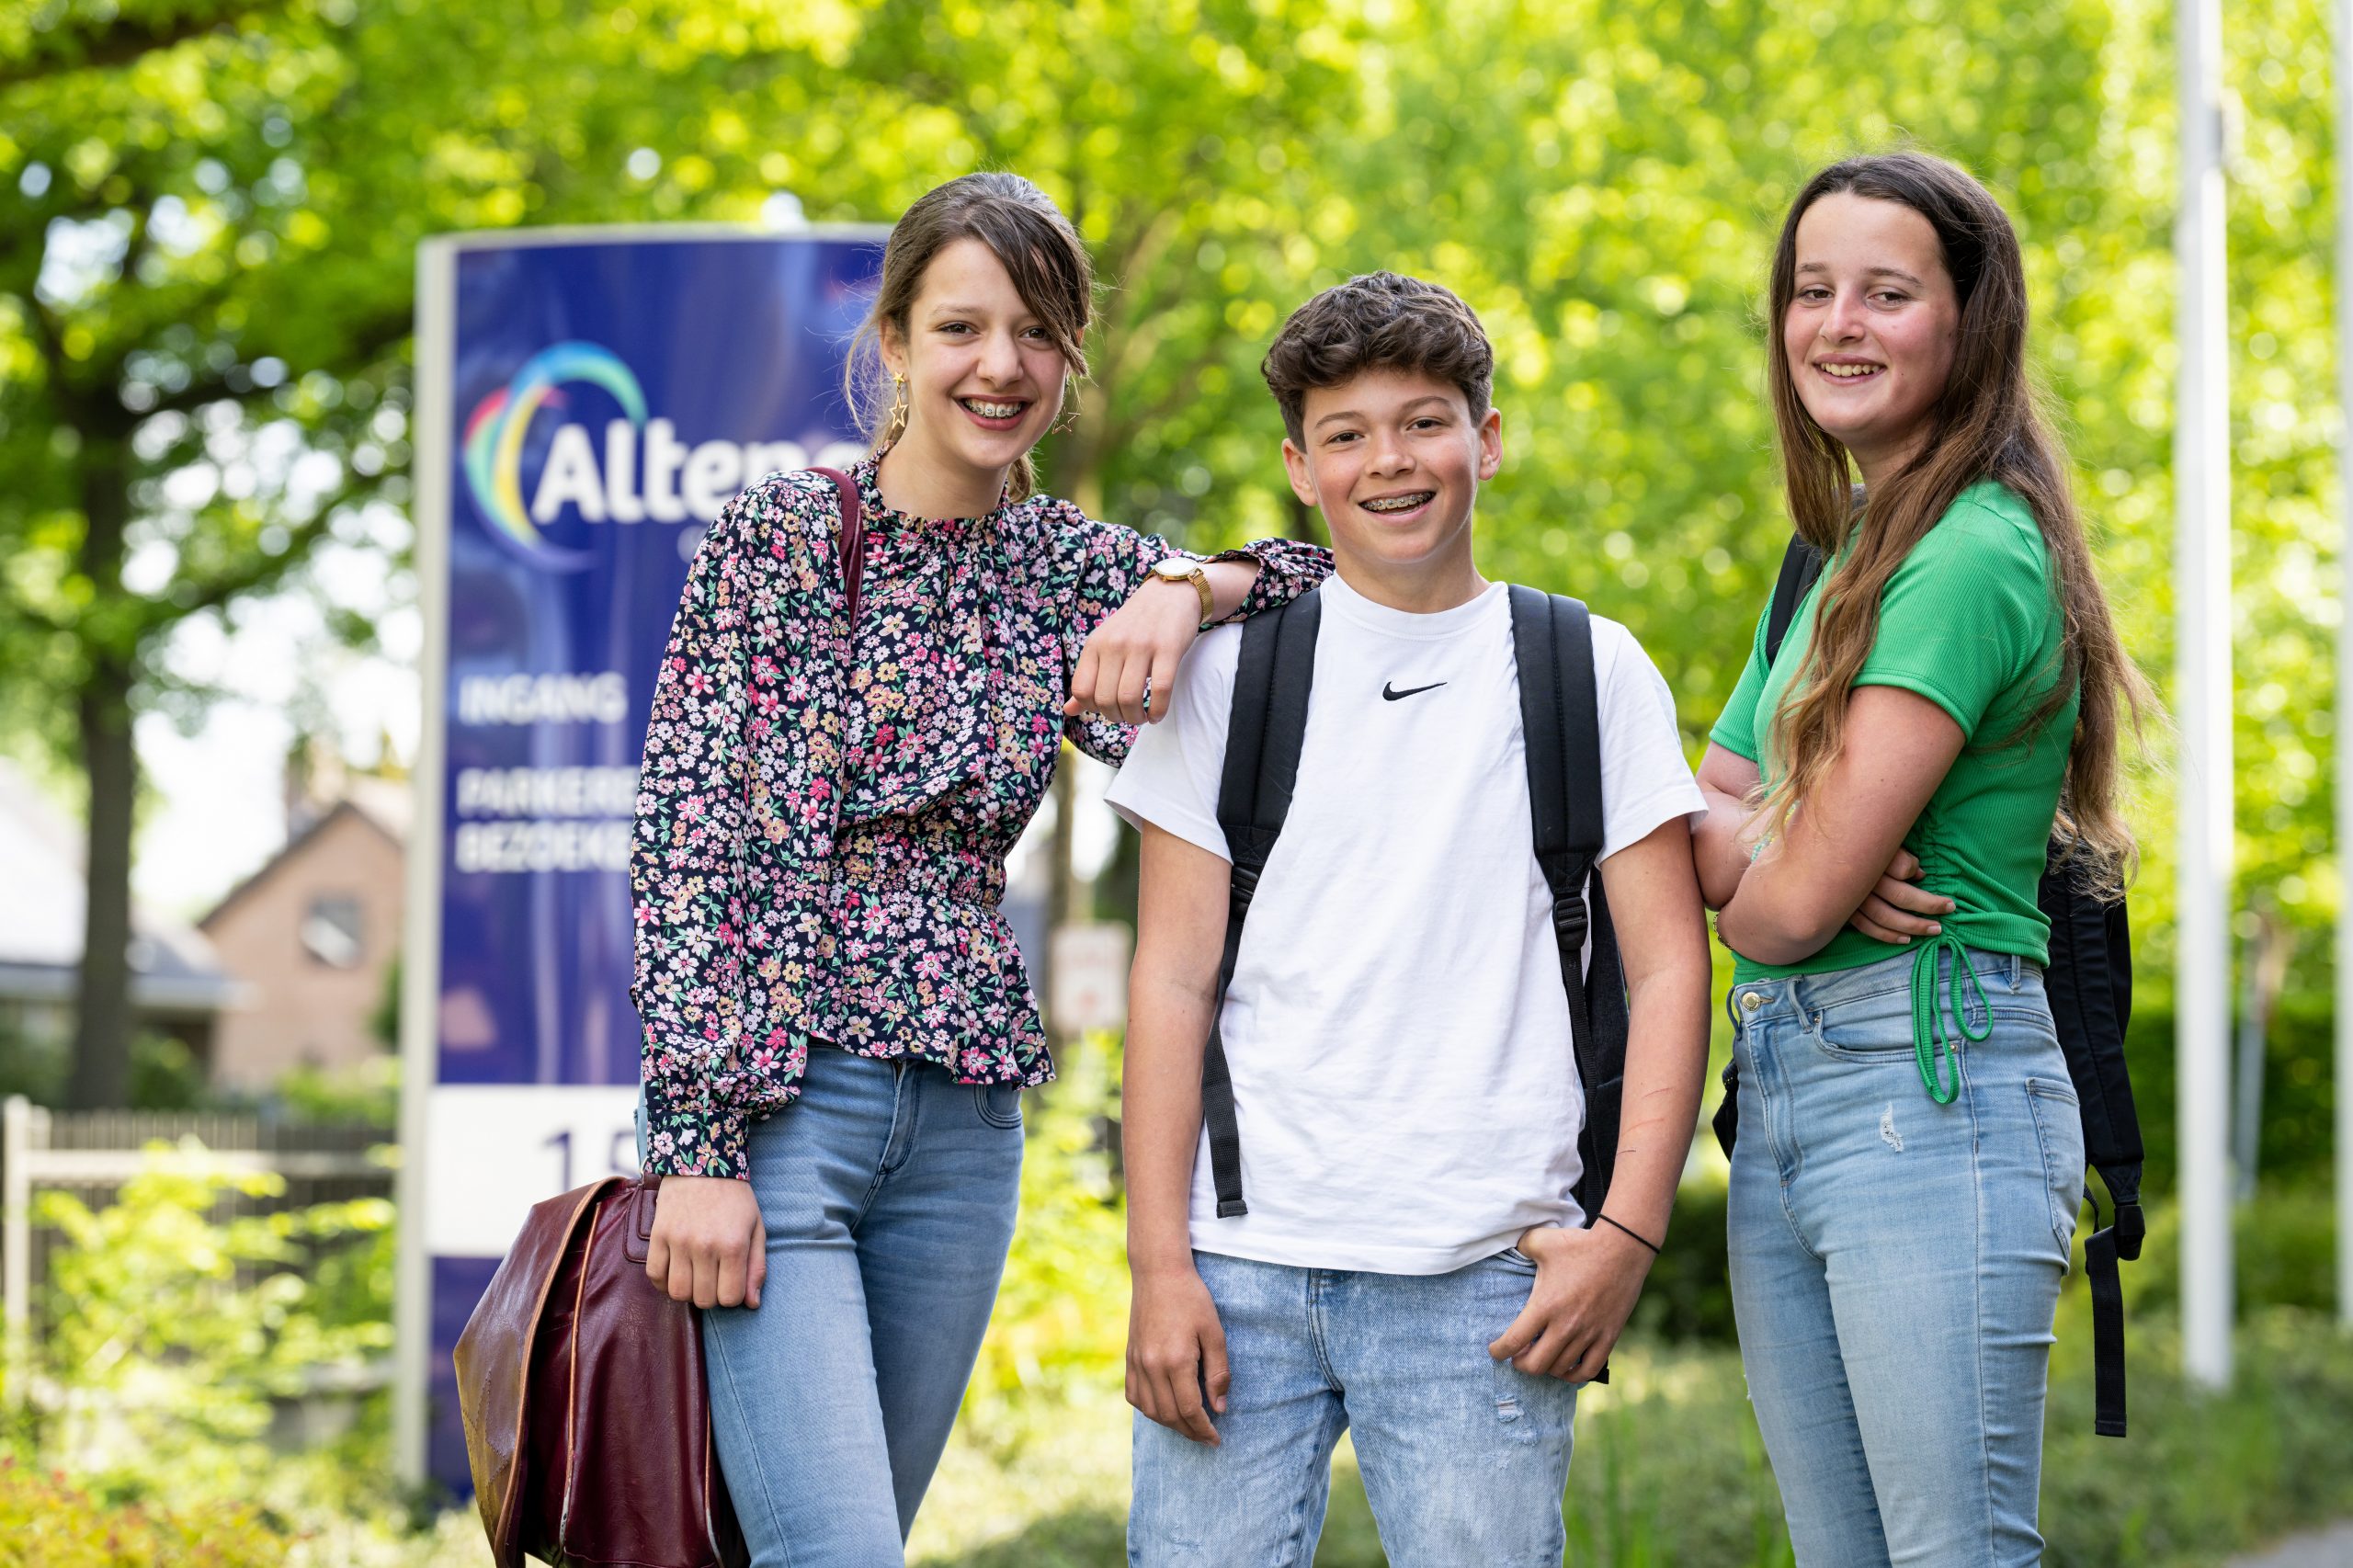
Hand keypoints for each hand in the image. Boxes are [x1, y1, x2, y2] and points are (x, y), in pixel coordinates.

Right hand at [644, 1175, 765, 1308]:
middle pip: (704, 1299)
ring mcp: (679, 1241)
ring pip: (678, 1292)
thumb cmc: (735, 1199)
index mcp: (733, 1245)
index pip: (730, 1298)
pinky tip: (675, 1271)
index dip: (732, 1296)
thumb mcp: (756, 1228)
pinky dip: (664, 1281)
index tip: (731, 1282)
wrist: (702, 1164)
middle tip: (713, 1278)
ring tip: (695, 1276)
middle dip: (711, 1295)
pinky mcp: (658, 1235)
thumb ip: (757, 1267)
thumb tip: (752, 1304)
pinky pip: (655, 1275)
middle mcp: (705, 1246)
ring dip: (688, 1291)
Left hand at [1065, 575, 1202, 725]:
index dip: (1093, 708)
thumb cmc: (1135, 625)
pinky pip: (1160, 690)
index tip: (1108, 708)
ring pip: (1129, 698)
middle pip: (1105, 699)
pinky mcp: (1168, 648)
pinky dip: (1158, 711)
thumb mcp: (1105, 645)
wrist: (1170, 594)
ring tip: (1142, 717)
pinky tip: (1157, 714)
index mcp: (1095, 644)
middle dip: (1116, 717)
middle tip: (1128, 716)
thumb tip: (1068, 711)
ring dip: (1135, 718)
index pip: (1081, 690)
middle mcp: (1114, 644)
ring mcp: (1141, 645)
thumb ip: (1089, 677)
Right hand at [1126, 1266, 1229, 1444]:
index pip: (1190, 1410)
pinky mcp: (1129, 1358)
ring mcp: (1137, 1363)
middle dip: (1190, 1432)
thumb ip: (1218, 1373)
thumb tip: (1219, 1408)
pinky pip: (1134, 1396)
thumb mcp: (1214, 1333)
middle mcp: (1152, 1366)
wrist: (1158, 1274)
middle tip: (1207, 1437)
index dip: (1204, 1429)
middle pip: (1169, 1415)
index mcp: (1176, 1360)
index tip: (1216, 1439)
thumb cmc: (1192, 1299)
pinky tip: (1164, 1408)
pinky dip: (1149, 1409)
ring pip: (1150, 1410)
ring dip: (1170, 1424)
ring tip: (1189, 1426)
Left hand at [1487, 1222, 1653, 1380]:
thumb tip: (1511, 1251)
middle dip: (1520, 1365)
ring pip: (1560, 1369)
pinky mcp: (1608, 1337)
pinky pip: (1588, 1370)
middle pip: (1536, 1365)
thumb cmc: (1579, 1244)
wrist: (1622, 1249)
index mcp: (1545, 1305)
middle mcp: (1566, 1325)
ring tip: (1540, 1358)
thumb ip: (1520, 1247)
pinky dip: (1573, 1375)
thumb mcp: (1541, 1240)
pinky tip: (1566, 1368)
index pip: (1514, 1341)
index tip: (1495, 1351)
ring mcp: (1589, 1334)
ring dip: (1546, 1368)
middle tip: (1517, 1357)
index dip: (1499, 1351)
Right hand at [1846, 848, 1954, 944]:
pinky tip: (1905, 939)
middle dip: (1928, 905)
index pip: (1901, 867)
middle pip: (1900, 896)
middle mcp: (1861, 881)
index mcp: (1870, 859)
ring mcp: (1851, 899)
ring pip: (1886, 917)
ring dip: (1912, 925)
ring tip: (1934, 929)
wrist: (1811, 859)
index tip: (1924, 875)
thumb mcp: (1877, 843)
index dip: (1915, 871)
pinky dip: (1887, 936)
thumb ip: (1898, 856)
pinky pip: (1867, 927)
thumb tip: (1919, 875)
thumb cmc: (1849, 846)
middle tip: (1949, 908)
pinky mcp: (1844, 911)